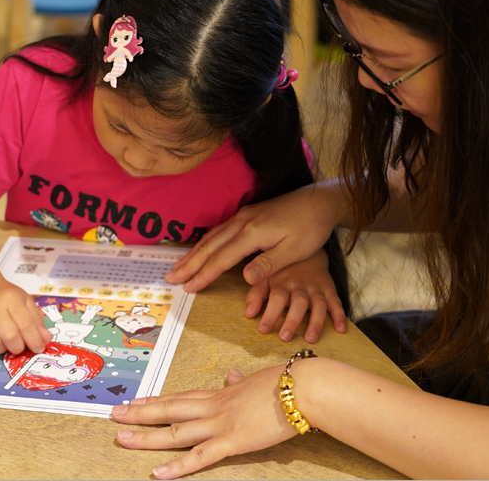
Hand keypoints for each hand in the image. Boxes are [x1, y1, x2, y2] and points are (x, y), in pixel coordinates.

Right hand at [0, 279, 52, 357]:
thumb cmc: (6, 297)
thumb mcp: (25, 302)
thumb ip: (36, 321)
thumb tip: (46, 340)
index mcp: (10, 299)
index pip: (25, 324)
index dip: (34, 340)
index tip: (39, 348)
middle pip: (10, 336)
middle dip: (19, 347)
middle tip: (20, 345)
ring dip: (3, 349)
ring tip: (5, 341)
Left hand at [112, 365, 297, 479]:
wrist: (304, 388)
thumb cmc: (287, 383)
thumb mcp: (257, 379)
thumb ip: (240, 381)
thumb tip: (232, 375)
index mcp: (221, 394)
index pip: (181, 397)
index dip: (157, 400)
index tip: (138, 400)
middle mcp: (214, 406)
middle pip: (169, 410)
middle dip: (140, 413)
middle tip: (115, 414)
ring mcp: (220, 424)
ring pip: (175, 432)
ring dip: (146, 436)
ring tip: (122, 439)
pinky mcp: (232, 441)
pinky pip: (199, 456)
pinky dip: (177, 466)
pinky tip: (157, 473)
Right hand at [165, 183, 343, 291]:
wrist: (319, 201)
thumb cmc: (310, 228)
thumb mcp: (294, 250)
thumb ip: (268, 264)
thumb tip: (245, 279)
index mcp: (252, 233)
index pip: (221, 259)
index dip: (203, 275)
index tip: (187, 288)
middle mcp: (242, 222)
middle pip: (209, 247)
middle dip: (189, 264)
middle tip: (170, 278)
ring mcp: (243, 216)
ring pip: (211, 237)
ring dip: (194, 253)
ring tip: (177, 266)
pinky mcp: (247, 214)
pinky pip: (219, 230)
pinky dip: (205, 243)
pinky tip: (200, 249)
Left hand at [246, 252, 346, 342]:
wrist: (307, 252)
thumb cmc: (282, 271)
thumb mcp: (266, 279)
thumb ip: (256, 294)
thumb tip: (248, 314)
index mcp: (282, 282)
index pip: (276, 297)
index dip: (270, 313)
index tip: (263, 329)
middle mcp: (300, 286)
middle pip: (298, 303)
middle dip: (292, 320)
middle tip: (284, 337)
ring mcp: (316, 288)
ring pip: (319, 305)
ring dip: (315, 322)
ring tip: (310, 339)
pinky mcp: (330, 291)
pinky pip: (337, 303)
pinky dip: (340, 316)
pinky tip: (340, 329)